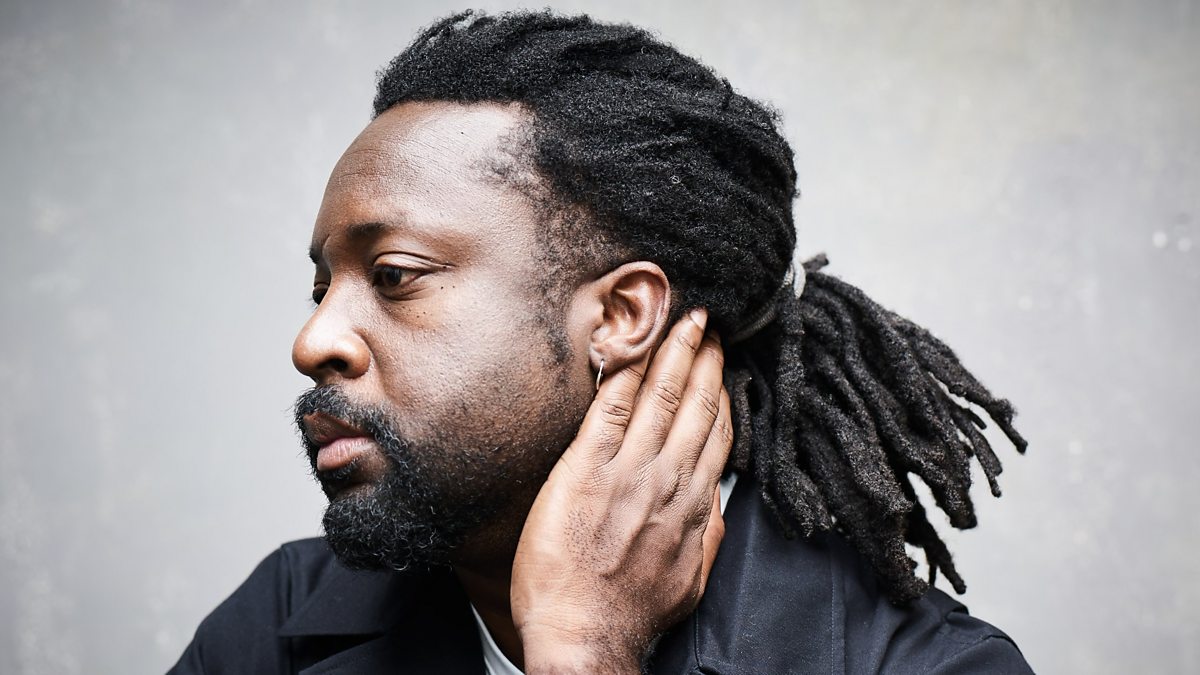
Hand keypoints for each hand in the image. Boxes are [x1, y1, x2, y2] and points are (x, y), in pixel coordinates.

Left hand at [510, 308, 732, 673]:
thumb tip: (715, 504)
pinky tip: (632, 347)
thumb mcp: (689, 581)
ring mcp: (625, 474)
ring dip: (673, 353)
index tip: (723, 364)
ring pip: (659, 398)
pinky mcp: (584, 472)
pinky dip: (624, 375)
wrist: (583, 636)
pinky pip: (608, 411)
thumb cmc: (630, 616)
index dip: (721, 392)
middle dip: (703, 358)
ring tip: (683, 321)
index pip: (715, 434)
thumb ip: (705, 536)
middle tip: (709, 322)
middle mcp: (665, 482)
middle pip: (694, 406)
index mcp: (691, 506)